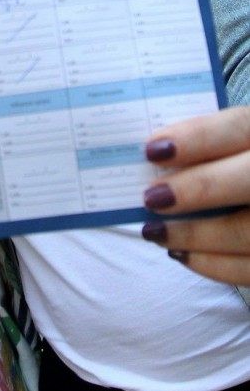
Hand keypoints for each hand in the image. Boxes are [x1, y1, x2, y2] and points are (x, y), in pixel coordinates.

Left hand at [141, 105, 249, 285]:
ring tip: (155, 231)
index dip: (198, 137)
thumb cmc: (232, 164)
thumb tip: (151, 157)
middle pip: (249, 178)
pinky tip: (181, 254)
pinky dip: (214, 265)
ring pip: (248, 231)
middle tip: (151, 197)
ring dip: (196, 235)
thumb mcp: (232, 146)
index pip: (240, 126)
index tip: (152, 150)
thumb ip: (204, 148)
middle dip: (197, 188)